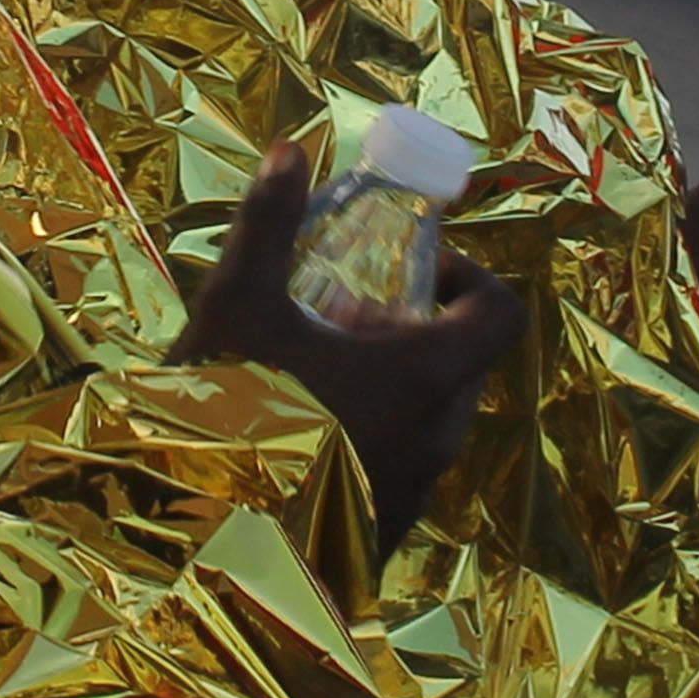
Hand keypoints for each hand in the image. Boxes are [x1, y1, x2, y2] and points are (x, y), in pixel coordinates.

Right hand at [179, 145, 527, 553]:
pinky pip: (403, 459)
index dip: (467, 277)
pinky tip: (299, 429)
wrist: (197, 545)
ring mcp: (416, 489)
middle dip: (410, 327)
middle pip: (461, 358)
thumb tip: (289, 151)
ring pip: (430, 411)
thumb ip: (267, 223)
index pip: (501, 312)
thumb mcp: (236, 306)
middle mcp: (438, 434)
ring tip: (309, 374)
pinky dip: (373, 428)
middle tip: (338, 318)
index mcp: (423, 375)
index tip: (410, 270)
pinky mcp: (385, 528)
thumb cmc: (224, 416)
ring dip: (388, 379)